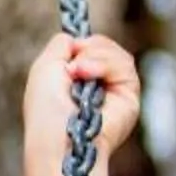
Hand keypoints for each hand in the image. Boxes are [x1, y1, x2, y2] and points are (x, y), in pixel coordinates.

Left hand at [26, 33, 141, 158]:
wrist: (58, 137)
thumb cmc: (45, 108)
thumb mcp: (45, 66)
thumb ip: (62, 45)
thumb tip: (78, 39)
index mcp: (77, 80)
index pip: (90, 49)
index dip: (83, 44)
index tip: (71, 49)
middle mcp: (98, 86)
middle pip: (107, 47)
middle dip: (89, 48)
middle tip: (72, 66)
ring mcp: (115, 92)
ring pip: (118, 54)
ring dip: (95, 56)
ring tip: (77, 72)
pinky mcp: (130, 99)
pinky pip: (126, 66)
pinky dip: (105, 64)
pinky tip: (87, 75)